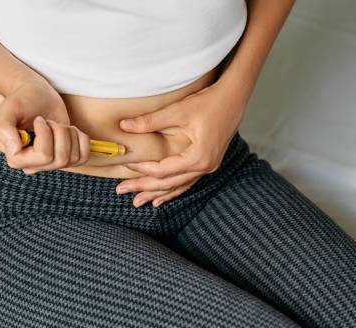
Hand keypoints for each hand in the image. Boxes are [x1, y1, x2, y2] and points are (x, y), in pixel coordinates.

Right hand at [0, 80, 89, 173]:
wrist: (36, 95)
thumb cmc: (21, 101)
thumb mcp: (9, 109)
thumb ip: (4, 128)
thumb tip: (14, 149)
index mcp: (16, 158)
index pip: (43, 156)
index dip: (46, 134)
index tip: (39, 120)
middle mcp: (33, 166)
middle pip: (60, 159)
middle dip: (59, 132)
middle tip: (49, 121)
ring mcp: (51, 164)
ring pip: (72, 158)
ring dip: (69, 134)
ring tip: (56, 124)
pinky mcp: (66, 159)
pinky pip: (83, 158)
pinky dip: (81, 140)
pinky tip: (69, 130)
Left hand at [115, 81, 244, 207]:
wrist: (234, 96)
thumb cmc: (209, 101)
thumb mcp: (178, 111)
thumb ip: (150, 121)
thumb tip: (123, 126)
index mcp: (198, 158)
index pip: (163, 170)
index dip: (142, 169)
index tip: (125, 165)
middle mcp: (205, 167)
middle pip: (169, 183)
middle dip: (144, 188)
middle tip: (121, 191)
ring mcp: (208, 167)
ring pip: (177, 186)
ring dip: (157, 194)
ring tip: (137, 202)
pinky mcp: (208, 162)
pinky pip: (187, 182)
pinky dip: (172, 190)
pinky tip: (160, 199)